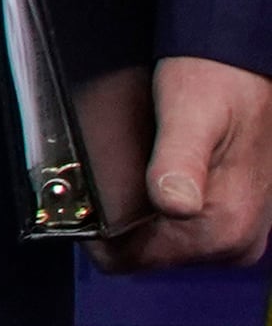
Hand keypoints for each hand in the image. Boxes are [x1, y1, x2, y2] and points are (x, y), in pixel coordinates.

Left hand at [94, 56, 271, 270]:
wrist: (249, 66)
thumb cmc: (219, 81)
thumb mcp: (190, 112)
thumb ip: (178, 160)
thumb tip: (173, 203)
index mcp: (225, 228)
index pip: (130, 259)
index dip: (94, 233)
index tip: (76, 197)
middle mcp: (234, 242)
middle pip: (141, 252)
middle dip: (114, 220)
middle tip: (98, 172)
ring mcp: (234, 234)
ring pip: (155, 240)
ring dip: (133, 212)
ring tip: (126, 167)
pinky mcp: (228, 220)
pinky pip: (173, 228)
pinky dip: (152, 206)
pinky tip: (146, 172)